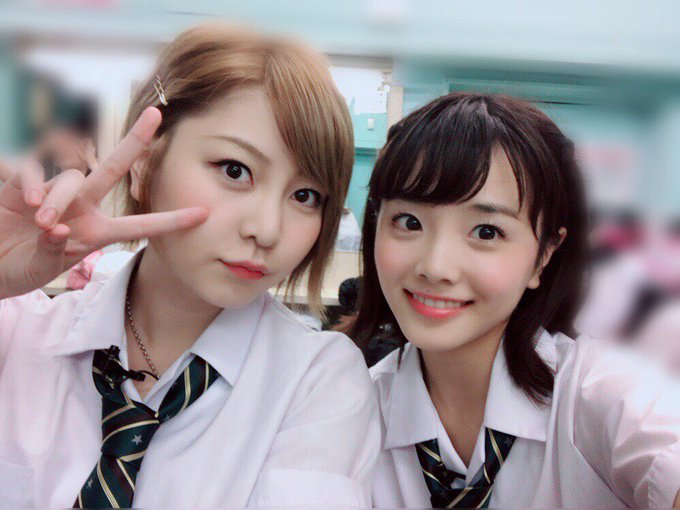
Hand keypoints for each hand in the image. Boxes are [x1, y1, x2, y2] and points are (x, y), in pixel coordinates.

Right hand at [0, 107, 207, 298]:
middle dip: (135, 141)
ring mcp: (53, 193)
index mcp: (96, 233)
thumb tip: (57, 229)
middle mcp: (82, 208)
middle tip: (156, 114)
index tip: (204, 214)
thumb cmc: (18, 269)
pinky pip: (33, 169)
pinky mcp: (22, 183)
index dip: (171, 221)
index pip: (140, 225)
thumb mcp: (41, 270)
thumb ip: (52, 252)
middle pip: (112, 168)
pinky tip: (29, 204)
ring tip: (43, 224)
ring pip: (70, 178)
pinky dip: (34, 183)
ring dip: (59, 200)